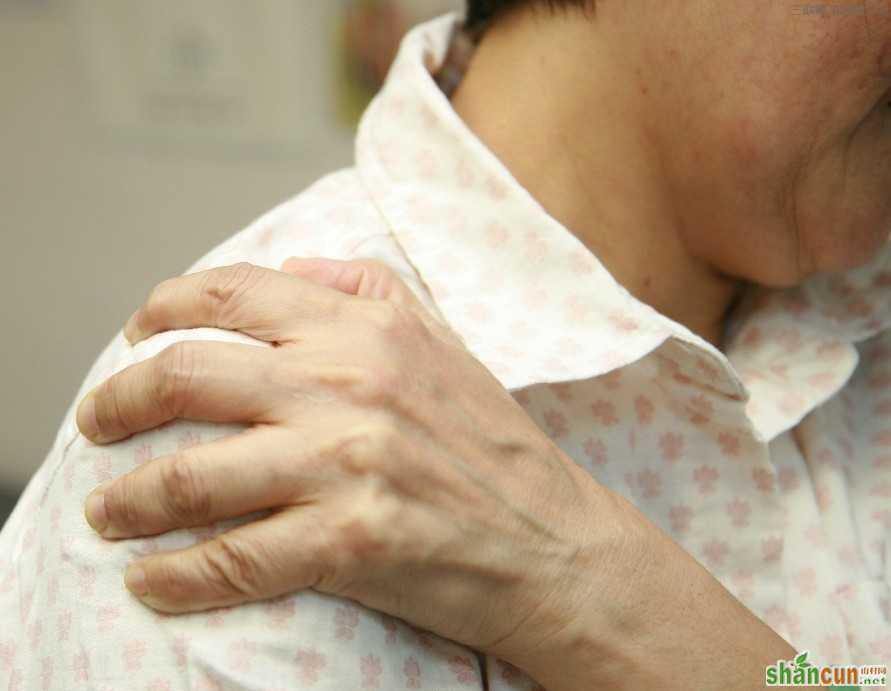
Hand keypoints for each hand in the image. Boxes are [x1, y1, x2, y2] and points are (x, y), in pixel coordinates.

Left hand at [75, 258, 613, 677]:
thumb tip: (294, 270)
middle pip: (186, 376)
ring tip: (108, 511)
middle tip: (100, 424)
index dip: (161, 309)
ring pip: (191, 474)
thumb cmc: (490, 442)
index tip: (134, 336)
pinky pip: (233, 560)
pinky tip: (152, 580)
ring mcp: (346, 463)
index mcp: (365, 328)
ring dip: (127, 499)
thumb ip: (366, 285)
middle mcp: (348, 384)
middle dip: (118, 402)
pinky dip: (175, 577)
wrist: (551, 539)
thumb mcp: (440, 338)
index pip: (230, 295)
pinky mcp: (349, 540)